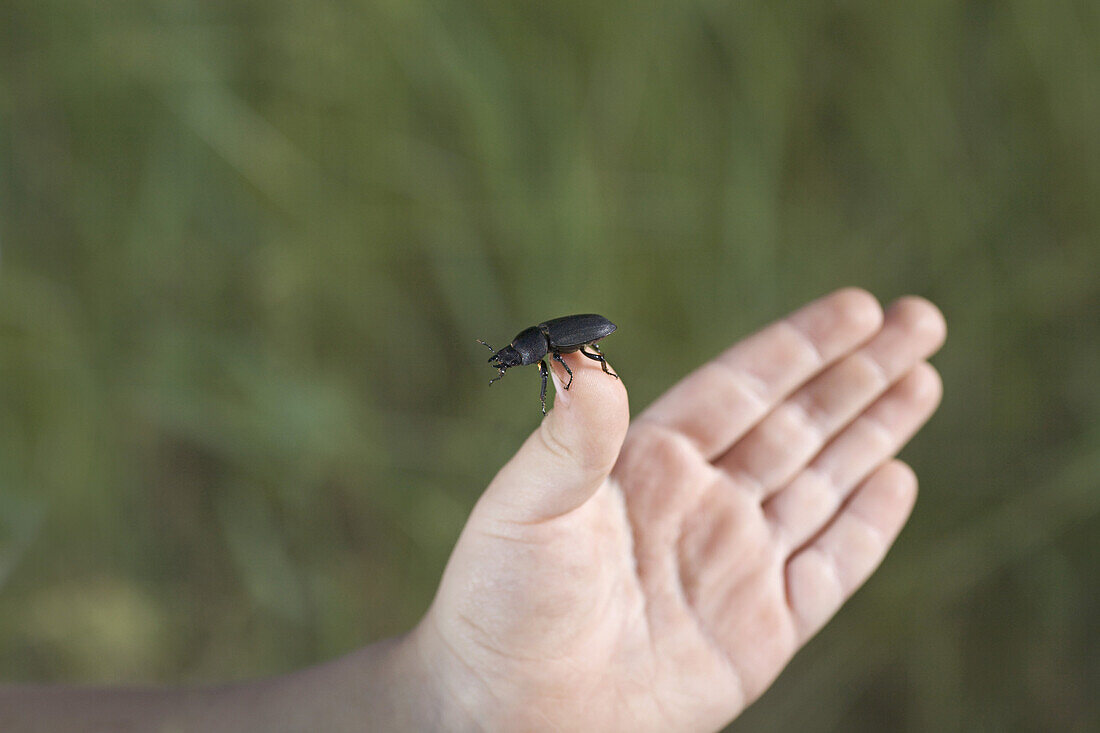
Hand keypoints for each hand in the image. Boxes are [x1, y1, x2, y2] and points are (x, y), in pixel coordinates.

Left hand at [414, 289, 944, 730]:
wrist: (510, 712)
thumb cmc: (499, 604)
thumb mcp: (526, 509)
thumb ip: (569, 439)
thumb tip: (583, 359)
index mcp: (651, 463)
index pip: (742, 387)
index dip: (800, 347)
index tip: (859, 305)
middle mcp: (701, 502)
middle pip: (797, 422)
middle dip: (860, 372)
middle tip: (920, 317)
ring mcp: (735, 565)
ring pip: (823, 482)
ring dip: (875, 431)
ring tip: (924, 378)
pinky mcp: (759, 632)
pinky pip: (828, 569)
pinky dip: (865, 526)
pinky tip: (898, 480)